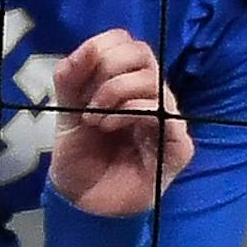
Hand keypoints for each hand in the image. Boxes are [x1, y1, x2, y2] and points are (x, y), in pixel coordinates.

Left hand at [46, 29, 194, 217]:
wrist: (83, 202)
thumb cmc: (81, 157)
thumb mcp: (67, 110)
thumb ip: (72, 76)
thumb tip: (88, 47)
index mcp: (129, 84)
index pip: (128, 43)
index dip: (102, 49)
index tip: (78, 76)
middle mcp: (153, 97)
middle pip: (143, 53)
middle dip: (108, 68)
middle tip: (89, 100)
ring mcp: (168, 120)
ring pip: (152, 79)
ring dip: (115, 92)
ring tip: (96, 119)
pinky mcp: (178, 146)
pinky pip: (163, 112)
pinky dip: (132, 110)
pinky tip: (110, 127)